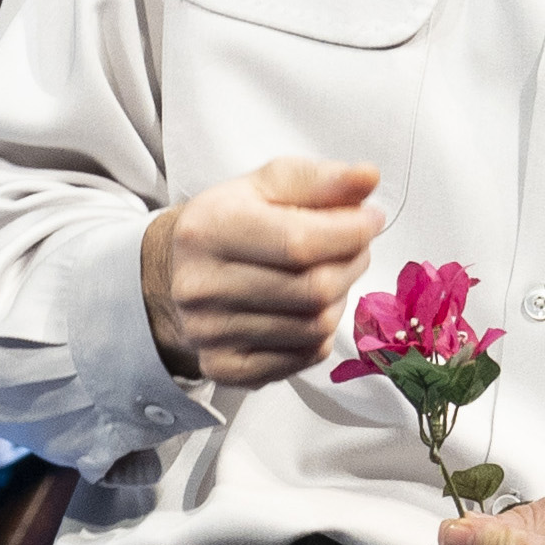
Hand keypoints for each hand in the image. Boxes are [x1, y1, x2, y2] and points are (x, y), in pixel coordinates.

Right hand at [139, 158, 381, 386]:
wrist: (174, 274)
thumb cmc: (230, 223)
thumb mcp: (267, 186)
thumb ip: (319, 180)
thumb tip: (367, 177)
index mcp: (209, 230)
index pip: (299, 242)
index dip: (351, 232)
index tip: (370, 219)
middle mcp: (202, 286)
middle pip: (313, 290)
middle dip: (351, 264)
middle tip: (354, 248)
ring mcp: (210, 334)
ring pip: (315, 327)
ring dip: (340, 299)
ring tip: (330, 275)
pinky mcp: (225, 367)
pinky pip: (304, 358)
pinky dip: (322, 333)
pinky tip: (310, 309)